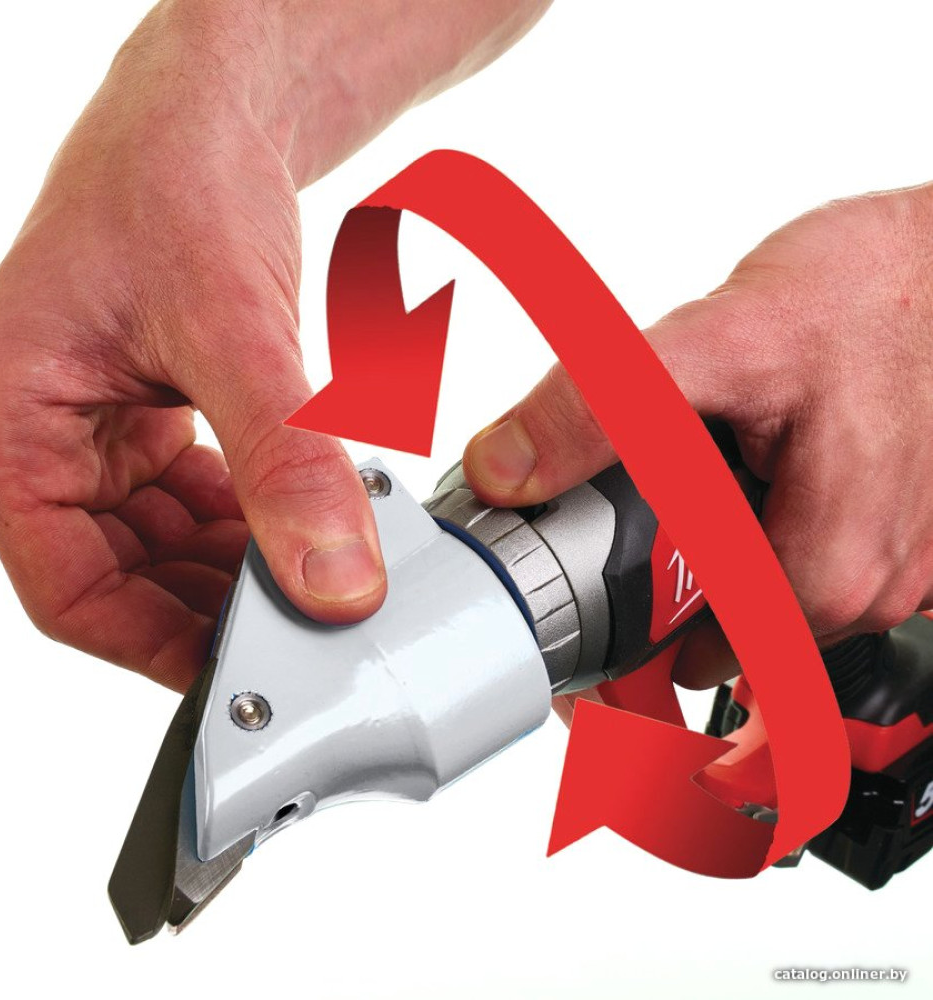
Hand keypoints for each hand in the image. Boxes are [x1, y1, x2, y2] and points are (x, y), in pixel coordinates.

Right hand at [0, 11, 389, 690]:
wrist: (207, 116)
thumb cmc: (176, 183)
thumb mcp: (233, 331)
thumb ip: (285, 464)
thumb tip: (334, 580)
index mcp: (6, 427)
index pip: (69, 594)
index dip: (160, 649)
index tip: (250, 673)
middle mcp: (37, 441)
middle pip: (121, 581)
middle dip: (213, 608)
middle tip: (305, 626)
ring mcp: (90, 437)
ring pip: (161, 551)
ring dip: (237, 571)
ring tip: (314, 579)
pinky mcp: (142, 423)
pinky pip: (192, 507)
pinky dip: (246, 527)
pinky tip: (301, 529)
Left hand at [463, 184, 932, 687]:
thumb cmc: (871, 292)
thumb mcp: (715, 341)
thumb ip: (602, 410)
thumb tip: (505, 467)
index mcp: (830, 569)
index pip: (704, 664)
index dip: (632, 652)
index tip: (592, 634)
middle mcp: (881, 584)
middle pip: (738, 632)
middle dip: (672, 596)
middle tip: (628, 541)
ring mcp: (908, 561)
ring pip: (776, 594)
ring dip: (723, 560)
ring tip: (693, 498)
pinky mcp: (909, 526)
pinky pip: (815, 553)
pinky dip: (768, 528)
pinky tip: (753, 477)